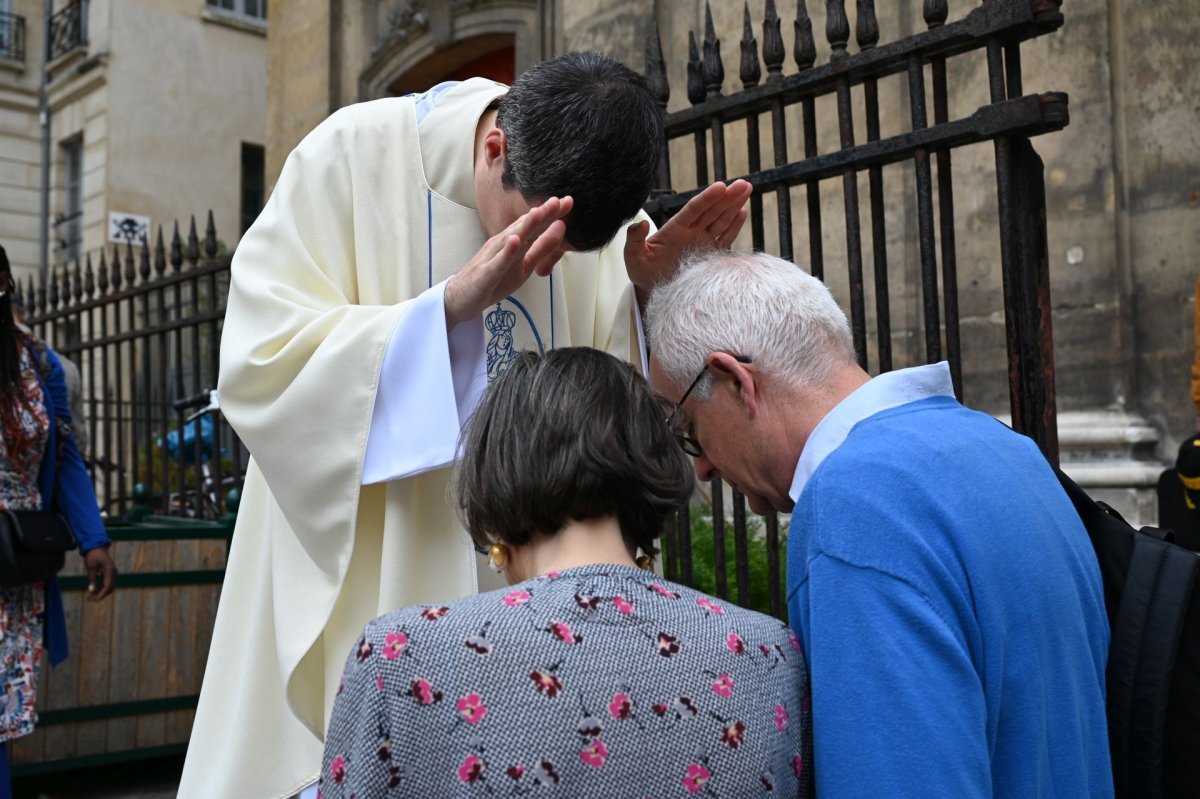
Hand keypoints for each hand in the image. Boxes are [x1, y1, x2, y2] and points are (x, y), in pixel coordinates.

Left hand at [84, 546, 116, 601]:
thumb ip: (92, 579)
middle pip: (109, 588)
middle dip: (100, 595)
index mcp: (110, 571)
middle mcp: (113, 573)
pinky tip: (93, 591)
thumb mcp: (91, 567)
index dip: (101, 595)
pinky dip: (101, 588)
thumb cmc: (93, 556)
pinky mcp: (109, 574)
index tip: (93, 600)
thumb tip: (91, 591)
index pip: (107, 586)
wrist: (96, 547)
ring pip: (109, 587)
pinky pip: (107, 584)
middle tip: (89, 599)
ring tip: (90, 596)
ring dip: (101, 593)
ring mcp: (112, 573)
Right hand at [444, 197, 573, 326]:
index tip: (569, 201)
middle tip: (559, 200)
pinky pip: (498, 262)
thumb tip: (561, 229)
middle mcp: (503, 245)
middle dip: (541, 214)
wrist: (460, 298)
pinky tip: (516, 241)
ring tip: (539, 213)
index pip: (534, 225)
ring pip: (511, 240)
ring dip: (525, 226)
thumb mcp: (524, 266)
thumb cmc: (493, 280)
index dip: (551, 214)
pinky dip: (507, 251)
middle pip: (524, 227)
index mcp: (513, 242)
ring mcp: (493, 258)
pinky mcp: (485, 274)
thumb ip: (542, 248)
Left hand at [624, 179, 752, 292]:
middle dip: (727, 197)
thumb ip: (634, 239)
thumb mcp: (633, 256)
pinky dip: (734, 227)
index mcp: (675, 229)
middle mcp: (691, 232)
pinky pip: (724, 239)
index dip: (707, 198)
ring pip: (721, 220)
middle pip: (712, 211)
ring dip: (734, 206)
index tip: (720, 186)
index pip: (693, 209)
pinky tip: (742, 212)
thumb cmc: (642, 271)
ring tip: (746, 189)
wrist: (653, 289)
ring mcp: (702, 242)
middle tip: (743, 184)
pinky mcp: (710, 255)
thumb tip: (640, 223)